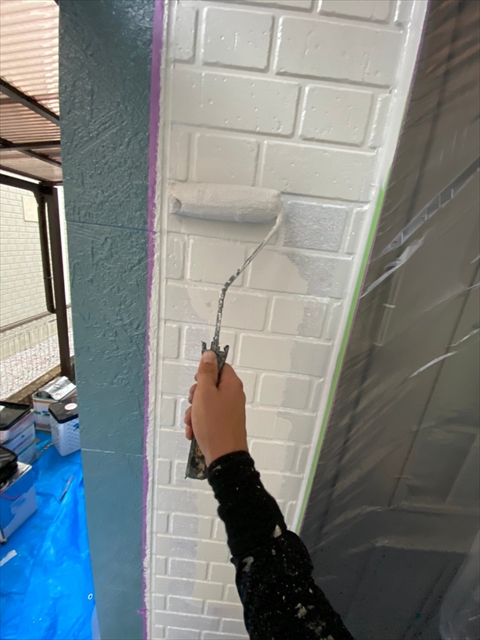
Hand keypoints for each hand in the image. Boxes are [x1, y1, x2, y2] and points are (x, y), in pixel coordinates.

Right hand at [184, 350, 247, 466]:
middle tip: (193, 404)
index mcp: (231, 384)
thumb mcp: (205, 393)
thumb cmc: (214, 422)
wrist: (224, 457)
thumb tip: (210, 354)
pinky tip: (193, 433)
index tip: (197, 383)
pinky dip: (200, 423)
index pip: (220, 367)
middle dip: (196, 396)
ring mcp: (230, 411)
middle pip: (211, 386)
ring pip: (207, 403)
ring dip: (195, 412)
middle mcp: (233, 396)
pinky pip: (209, 417)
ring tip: (191, 423)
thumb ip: (206, 373)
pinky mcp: (225, 424)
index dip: (206, 373)